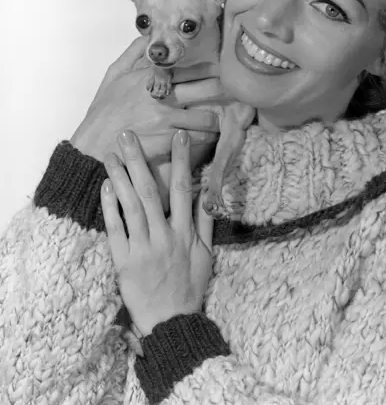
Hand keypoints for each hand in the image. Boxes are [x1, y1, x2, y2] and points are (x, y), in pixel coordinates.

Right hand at [71, 38, 223, 208]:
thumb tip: (145, 35)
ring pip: (208, 117)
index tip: (225, 65)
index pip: (189, 66)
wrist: (92, 146)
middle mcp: (162, 95)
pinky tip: (208, 137)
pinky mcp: (168, 140)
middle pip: (208, 88)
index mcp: (150, 77)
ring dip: (217, 119)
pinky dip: (207, 138)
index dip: (212, 66)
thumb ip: (131, 53)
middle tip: (237, 91)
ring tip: (221, 119)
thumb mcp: (113, 76)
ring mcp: (167, 119)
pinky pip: (199, 138)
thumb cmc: (103, 112)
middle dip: (225, 89)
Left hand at [101, 129, 213, 335]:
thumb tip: (209, 193)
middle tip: (128, 135)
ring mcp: (143, 249)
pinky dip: (110, 208)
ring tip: (111, 155)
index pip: (185, 189)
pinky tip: (105, 188)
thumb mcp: (207, 254)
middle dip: (139, 160)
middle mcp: (165, 237)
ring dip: (120, 178)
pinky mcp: (124, 262)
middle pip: (151, 191)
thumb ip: (206, 222)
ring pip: (132, 207)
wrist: (171, 322)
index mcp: (186, 233)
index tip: (178, 135)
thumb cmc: (190, 286)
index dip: (181, 160)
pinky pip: (115, 230)